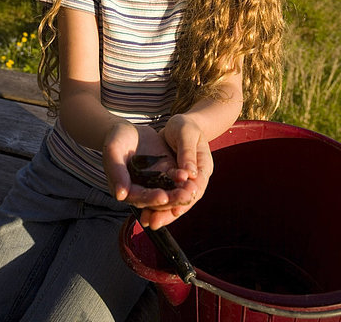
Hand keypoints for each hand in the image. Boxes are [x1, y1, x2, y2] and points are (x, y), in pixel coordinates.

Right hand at [102, 121, 193, 213]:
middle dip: (171, 199)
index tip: (163, 197)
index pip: (139, 197)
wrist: (127, 129)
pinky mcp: (165, 171)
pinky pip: (175, 177)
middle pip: (157, 199)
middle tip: (184, 197)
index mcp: (126, 189)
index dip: (150, 198)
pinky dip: (182, 178)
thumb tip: (120, 195)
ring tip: (191, 191)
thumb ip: (116, 172)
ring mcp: (155, 180)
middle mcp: (142, 189)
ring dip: (180, 192)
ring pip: (169, 190)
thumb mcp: (113, 151)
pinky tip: (189, 175)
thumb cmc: (116, 139)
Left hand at [139, 114, 212, 228]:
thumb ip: (187, 152)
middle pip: (184, 201)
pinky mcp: (169, 181)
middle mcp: (195, 179)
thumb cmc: (186, 126)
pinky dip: (154, 203)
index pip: (197, 188)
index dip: (184, 200)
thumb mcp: (187, 134)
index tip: (174, 210)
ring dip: (161, 212)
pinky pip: (163, 194)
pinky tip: (143, 211)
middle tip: (155, 222)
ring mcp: (182, 182)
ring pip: (173, 201)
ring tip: (147, 222)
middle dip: (169, 212)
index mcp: (204, 168)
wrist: (179, 124)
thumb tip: (190, 174)